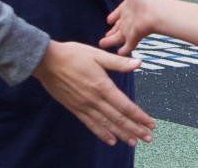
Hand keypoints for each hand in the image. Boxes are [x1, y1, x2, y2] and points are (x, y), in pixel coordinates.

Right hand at [33, 41, 153, 145]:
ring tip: (134, 143)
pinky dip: (102, 133)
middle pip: (118, 118)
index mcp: (102, 86)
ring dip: (121, 134)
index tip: (151, 123)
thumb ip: (118, 62)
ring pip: (106, 124)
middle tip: (148, 138)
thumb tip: (139, 63)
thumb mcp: (97, 54)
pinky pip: (90, 124)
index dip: (139, 116)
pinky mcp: (75, 108)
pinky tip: (111, 140)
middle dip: (135, 129)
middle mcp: (94, 99)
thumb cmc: (73, 54)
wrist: (46, 62)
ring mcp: (84, 106)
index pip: (125, 106)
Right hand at [101, 0, 161, 55]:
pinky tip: (119, 54)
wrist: (157, 11)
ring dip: (110, 42)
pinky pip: (127, 46)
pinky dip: (124, 50)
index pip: (117, 14)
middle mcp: (128, 20)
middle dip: (110, 33)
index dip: (113, 17)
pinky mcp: (134, 38)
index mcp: (127, 9)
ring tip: (103, 45)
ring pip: (118, 38)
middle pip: (117, 28)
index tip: (108, 20)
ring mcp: (131, 29)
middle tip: (104, 38)